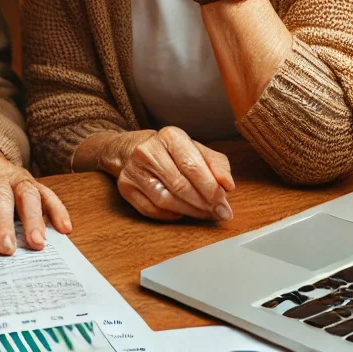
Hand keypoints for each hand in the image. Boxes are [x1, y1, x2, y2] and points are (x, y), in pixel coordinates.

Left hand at [0, 140, 72, 254]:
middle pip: (1, 195)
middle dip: (4, 222)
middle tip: (6, 250)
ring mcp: (14, 174)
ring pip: (28, 193)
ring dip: (34, 218)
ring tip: (37, 244)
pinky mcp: (29, 180)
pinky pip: (47, 193)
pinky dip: (57, 209)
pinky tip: (64, 229)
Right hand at [100, 128, 234, 221]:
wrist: (134, 149)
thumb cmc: (173, 152)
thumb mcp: (197, 150)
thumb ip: (217, 165)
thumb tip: (228, 185)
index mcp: (170, 136)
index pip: (192, 166)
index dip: (210, 188)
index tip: (223, 202)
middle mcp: (148, 150)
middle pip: (179, 185)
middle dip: (203, 203)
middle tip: (218, 213)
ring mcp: (133, 169)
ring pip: (165, 200)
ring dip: (189, 212)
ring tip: (203, 214)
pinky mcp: (125, 186)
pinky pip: (151, 209)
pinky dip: (169, 215)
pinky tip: (180, 212)